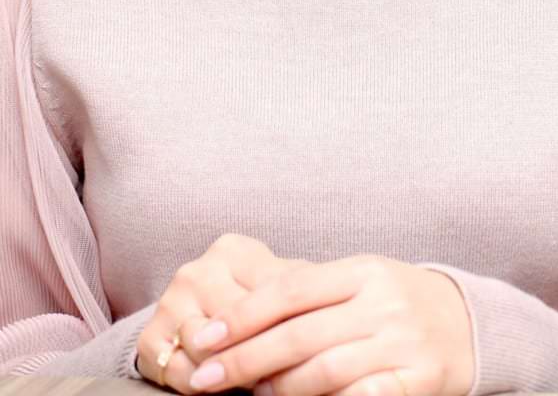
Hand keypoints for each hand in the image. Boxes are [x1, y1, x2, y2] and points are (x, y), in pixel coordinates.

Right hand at [135, 233, 298, 391]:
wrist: (196, 317)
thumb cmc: (251, 299)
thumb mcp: (278, 284)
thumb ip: (300, 289)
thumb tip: (331, 306)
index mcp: (232, 251)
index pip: (269, 291)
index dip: (293, 322)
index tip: (314, 346)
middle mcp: (196, 271)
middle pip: (237, 322)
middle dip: (263, 351)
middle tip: (286, 371)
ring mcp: (169, 302)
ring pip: (207, 349)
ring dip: (232, 371)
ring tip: (257, 381)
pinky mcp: (149, 337)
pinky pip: (179, 371)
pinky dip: (202, 384)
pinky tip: (221, 387)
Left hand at [181, 252, 475, 395]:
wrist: (468, 325)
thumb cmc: (397, 302)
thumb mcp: (362, 282)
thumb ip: (312, 296)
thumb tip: (239, 322)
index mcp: (365, 271)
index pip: (292, 289)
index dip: (245, 314)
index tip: (208, 335)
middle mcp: (384, 304)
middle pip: (300, 334)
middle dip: (246, 358)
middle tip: (206, 378)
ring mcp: (402, 344)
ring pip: (324, 371)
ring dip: (278, 388)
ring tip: (249, 394)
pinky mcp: (416, 383)